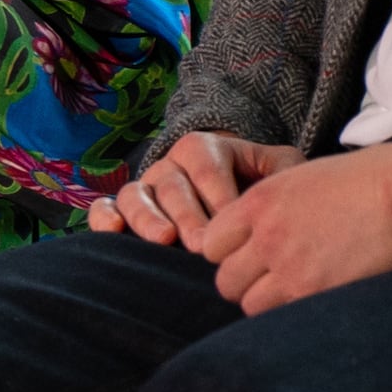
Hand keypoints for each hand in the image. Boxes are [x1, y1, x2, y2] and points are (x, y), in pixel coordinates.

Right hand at [90, 131, 305, 247]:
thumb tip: (287, 193)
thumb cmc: (258, 185)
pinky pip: (105, 207)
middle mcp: (169, 165)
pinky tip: (114, 232)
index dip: (218, 195)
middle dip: (187, 214)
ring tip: (164, 240)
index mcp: (204, 148)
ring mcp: (144, 187)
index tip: (233, 224)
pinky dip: (104, 218)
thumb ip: (284, 173)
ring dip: (147, 217)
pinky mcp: (123, 209)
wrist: (233, 194)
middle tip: (201, 244)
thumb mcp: (278, 170)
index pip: (207, 166)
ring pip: (135, 195)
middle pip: (171, 184)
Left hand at [196, 141, 391, 313]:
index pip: (210, 244)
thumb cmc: (366, 179)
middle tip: (270, 280)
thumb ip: (271, 210)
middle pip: (225, 280)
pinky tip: (311, 301)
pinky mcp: (316, 291)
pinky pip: (282, 316)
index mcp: (259, 202)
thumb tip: (256, 237)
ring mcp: (290, 267)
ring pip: (249, 304)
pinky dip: (291, 314)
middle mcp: (266, 236)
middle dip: (244, 283)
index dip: (227, 253)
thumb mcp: (302, 179)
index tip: (249, 256)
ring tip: (294, 292)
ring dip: (266, 302)